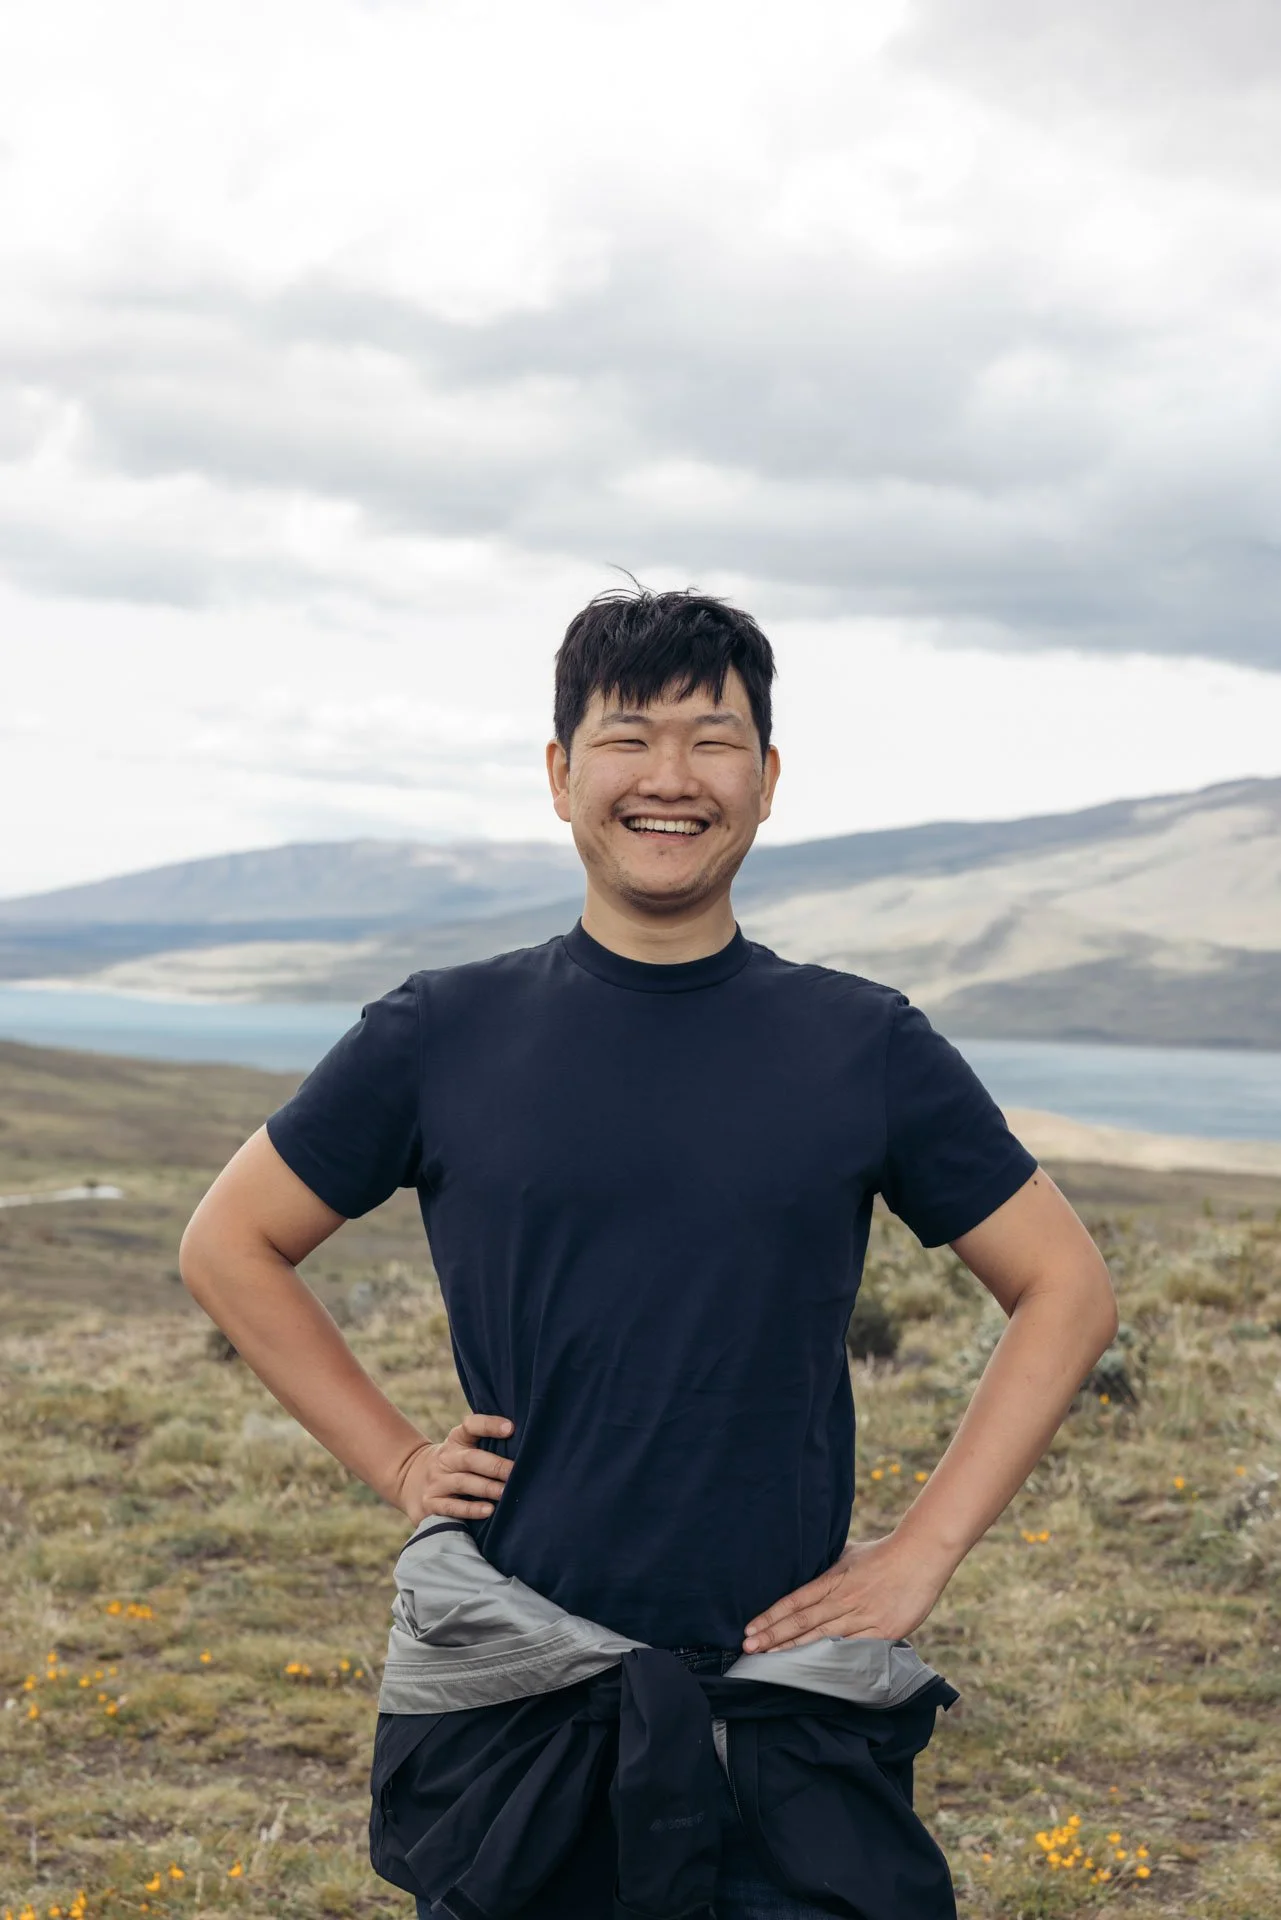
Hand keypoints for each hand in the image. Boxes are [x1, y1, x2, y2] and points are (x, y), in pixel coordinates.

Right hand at [398, 1411, 514, 1524]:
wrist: (411, 1479)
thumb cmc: (455, 1462)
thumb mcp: (463, 1446)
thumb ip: (488, 1443)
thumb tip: (528, 1446)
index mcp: (457, 1439)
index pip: (471, 1426)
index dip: (490, 1425)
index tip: (511, 1428)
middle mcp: (445, 1458)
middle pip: (470, 1458)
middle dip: (495, 1466)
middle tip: (516, 1471)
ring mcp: (437, 1481)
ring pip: (463, 1483)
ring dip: (487, 1488)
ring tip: (507, 1492)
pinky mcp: (431, 1503)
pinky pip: (451, 1506)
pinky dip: (470, 1509)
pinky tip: (489, 1510)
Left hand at [741, 1533, 951, 1652]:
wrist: (920, 1555)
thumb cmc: (882, 1553)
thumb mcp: (847, 1554)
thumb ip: (826, 1569)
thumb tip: (804, 1571)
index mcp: (832, 1579)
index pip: (794, 1601)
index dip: (770, 1616)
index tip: (750, 1630)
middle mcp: (843, 1600)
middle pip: (802, 1622)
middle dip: (773, 1636)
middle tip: (748, 1649)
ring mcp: (863, 1617)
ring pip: (822, 1638)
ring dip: (794, 1651)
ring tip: (769, 1662)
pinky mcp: (883, 1632)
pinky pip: (853, 1651)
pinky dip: (832, 1662)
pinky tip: (814, 1673)